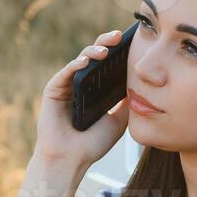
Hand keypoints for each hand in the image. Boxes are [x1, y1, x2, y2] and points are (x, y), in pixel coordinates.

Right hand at [34, 27, 132, 169]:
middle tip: (118, 36)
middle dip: (106, 43)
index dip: (118, 52)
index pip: (107, 64)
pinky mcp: (53, 90)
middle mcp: (79, 84)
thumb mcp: (119, 119)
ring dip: (93, 51)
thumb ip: (127, 101)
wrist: (72, 160)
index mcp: (94, 89)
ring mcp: (66, 86)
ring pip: (80, 60)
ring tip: (106, 50)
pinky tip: (86, 61)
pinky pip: (65, 73)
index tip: (132, 42)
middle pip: (94, 57)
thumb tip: (143, 84)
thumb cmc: (92, 144)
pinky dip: (75, 65)